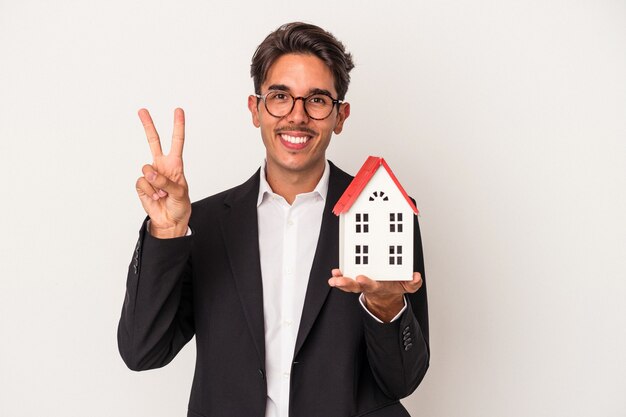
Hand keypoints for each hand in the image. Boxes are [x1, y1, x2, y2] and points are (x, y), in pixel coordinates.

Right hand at [135, 108, 190, 237]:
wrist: (169, 220)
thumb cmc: (180, 205)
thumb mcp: (180, 193)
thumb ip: (166, 182)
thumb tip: (149, 172)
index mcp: (175, 164)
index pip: (177, 142)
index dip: (178, 126)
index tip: (178, 111)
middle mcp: (162, 165)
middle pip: (153, 141)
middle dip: (148, 125)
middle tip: (142, 110)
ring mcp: (151, 174)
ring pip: (147, 170)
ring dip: (156, 184)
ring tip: (163, 194)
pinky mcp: (142, 184)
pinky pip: (142, 183)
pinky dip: (150, 192)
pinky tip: (155, 197)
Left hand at [328, 269, 422, 321]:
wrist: (386, 295)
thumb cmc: (394, 287)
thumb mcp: (407, 287)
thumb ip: (413, 283)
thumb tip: (416, 277)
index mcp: (379, 287)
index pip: (371, 285)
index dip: (366, 282)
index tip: (361, 278)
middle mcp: (367, 286)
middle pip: (355, 286)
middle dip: (347, 284)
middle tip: (339, 281)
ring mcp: (360, 283)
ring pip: (348, 284)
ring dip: (340, 281)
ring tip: (333, 277)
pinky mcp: (355, 278)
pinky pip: (346, 277)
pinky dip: (340, 275)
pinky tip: (335, 272)